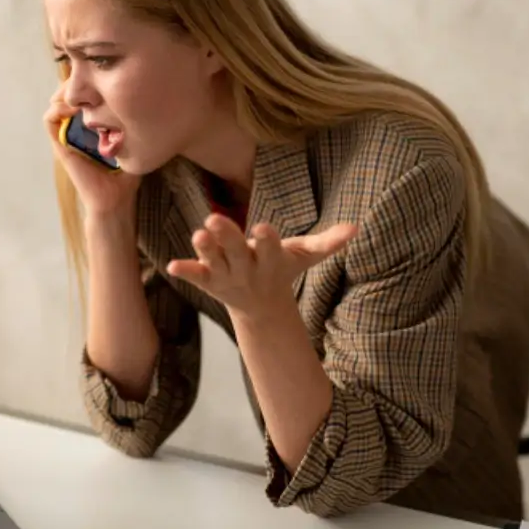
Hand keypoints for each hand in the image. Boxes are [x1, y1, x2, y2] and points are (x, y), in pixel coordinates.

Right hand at [43, 86, 141, 217]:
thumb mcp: (134, 141)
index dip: (87, 79)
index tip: (101, 74)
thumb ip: (138, 124)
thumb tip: (154, 101)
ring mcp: (66, 135)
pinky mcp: (60, 145)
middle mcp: (76, 127)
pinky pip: (50, 120)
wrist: (114, 199)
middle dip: (76, 80)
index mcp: (91, 124)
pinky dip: (58, 109)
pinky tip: (75, 106)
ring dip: (65, 92)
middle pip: (68, 93)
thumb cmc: (126, 174)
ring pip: (56, 102)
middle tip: (89, 74)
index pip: (83, 93)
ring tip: (81, 88)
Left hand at [167, 215, 358, 319]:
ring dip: (204, 251)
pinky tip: (171, 266)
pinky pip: (196, 276)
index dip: (266, 240)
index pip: (269, 249)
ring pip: (214, 264)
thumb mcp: (306, 256)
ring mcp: (227, 277)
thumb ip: (329, 243)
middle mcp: (247, 270)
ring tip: (196, 235)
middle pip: (236, 253)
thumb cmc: (282, 269)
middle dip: (226, 238)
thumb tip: (357, 228)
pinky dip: (186, 271)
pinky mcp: (209, 280)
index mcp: (270, 261)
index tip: (262, 227)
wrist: (262, 308)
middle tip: (213, 220)